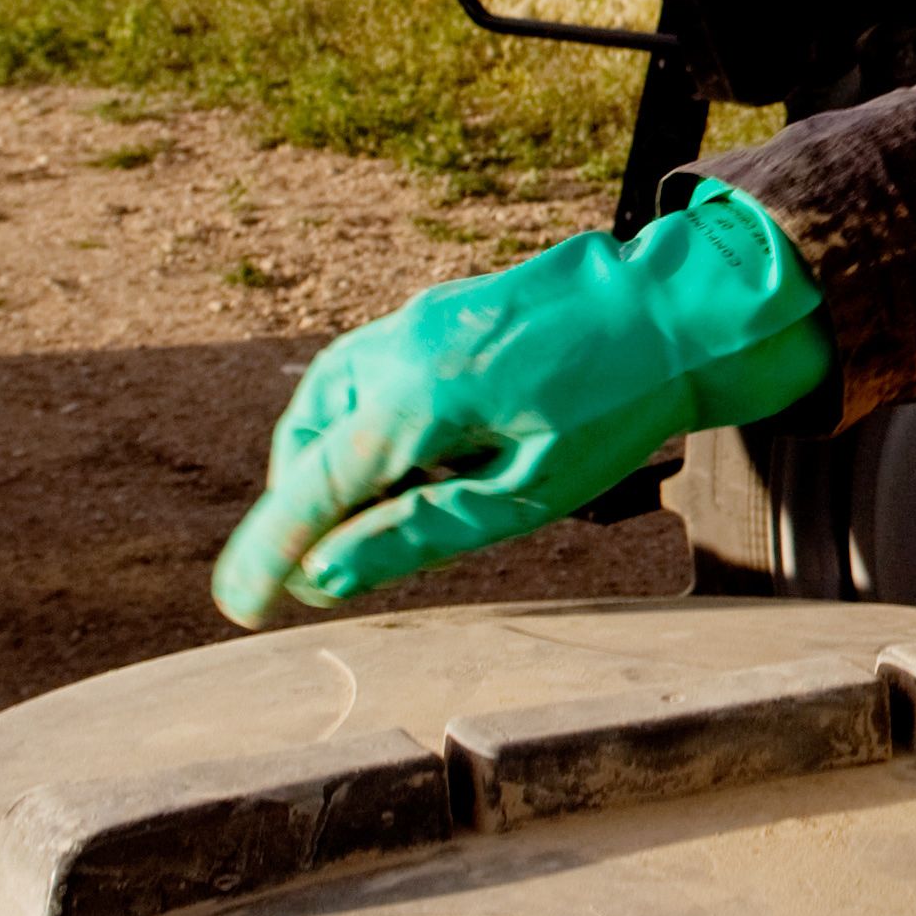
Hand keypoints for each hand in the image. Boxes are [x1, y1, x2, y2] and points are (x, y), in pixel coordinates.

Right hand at [211, 181, 828, 625]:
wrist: (678, 310)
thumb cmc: (614, 410)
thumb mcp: (524, 495)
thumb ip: (418, 533)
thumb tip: (324, 577)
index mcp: (417, 398)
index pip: (313, 489)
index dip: (268, 552)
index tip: (237, 606)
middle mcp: (400, 347)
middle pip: (308, 442)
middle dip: (300, 508)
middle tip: (317, 571)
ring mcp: (416, 320)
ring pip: (332, 402)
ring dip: (332, 463)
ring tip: (377, 517)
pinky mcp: (438, 310)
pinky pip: (370, 373)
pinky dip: (366, 423)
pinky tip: (420, 459)